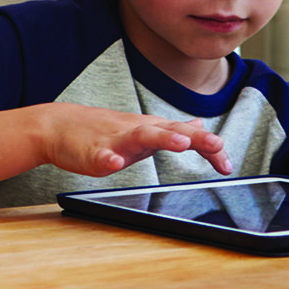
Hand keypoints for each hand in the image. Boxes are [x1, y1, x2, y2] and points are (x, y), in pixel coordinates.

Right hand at [35, 104, 233, 178]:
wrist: (59, 126)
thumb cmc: (105, 130)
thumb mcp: (144, 128)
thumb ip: (172, 129)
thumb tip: (198, 124)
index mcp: (153, 129)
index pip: (188, 136)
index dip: (209, 149)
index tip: (228, 165)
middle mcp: (139, 130)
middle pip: (171, 131)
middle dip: (196, 138)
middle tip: (217, 143)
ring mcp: (115, 140)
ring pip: (141, 136)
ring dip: (162, 139)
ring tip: (180, 144)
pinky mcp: (92, 151)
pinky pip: (101, 155)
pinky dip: (107, 158)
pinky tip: (113, 164)